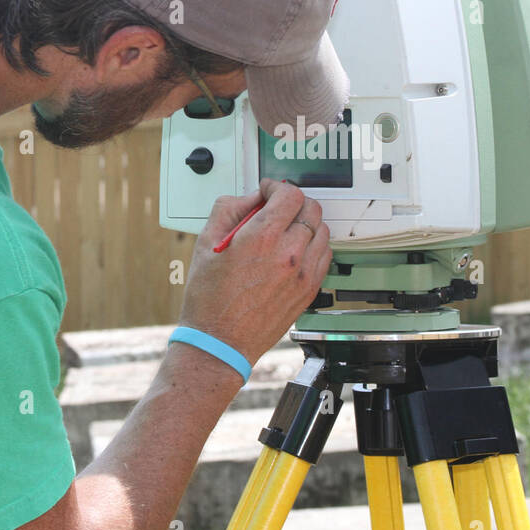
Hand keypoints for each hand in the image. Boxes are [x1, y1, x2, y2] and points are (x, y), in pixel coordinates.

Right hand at [178, 178, 330, 366]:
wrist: (219, 343)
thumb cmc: (209, 301)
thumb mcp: (205, 244)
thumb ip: (228, 210)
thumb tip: (248, 198)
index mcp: (262, 238)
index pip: (290, 195)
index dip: (278, 187)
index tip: (269, 190)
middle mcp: (288, 254)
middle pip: (311, 209)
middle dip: (293, 202)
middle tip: (278, 208)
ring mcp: (302, 274)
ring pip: (322, 231)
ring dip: (305, 224)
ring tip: (286, 230)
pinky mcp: (309, 290)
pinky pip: (325, 256)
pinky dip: (314, 247)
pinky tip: (295, 251)